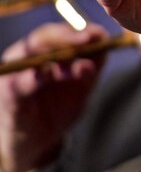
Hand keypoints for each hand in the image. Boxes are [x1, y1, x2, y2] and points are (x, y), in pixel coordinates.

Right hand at [0, 23, 106, 171]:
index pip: (62, 31)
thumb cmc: (59, 106)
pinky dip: (33, 78)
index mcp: (47, 50)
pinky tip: (46, 75)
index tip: (100, 34)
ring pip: (29, 54)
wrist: (37, 141)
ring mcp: (15, 73)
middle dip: (67, 36)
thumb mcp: (81, 86)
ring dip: (53, 54)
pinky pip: (19, 83)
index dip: (81, 30)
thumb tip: (96, 54)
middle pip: (44, 37)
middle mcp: (27, 56)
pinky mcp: (8, 95)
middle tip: (87, 39)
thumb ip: (90, 70)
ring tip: (73, 57)